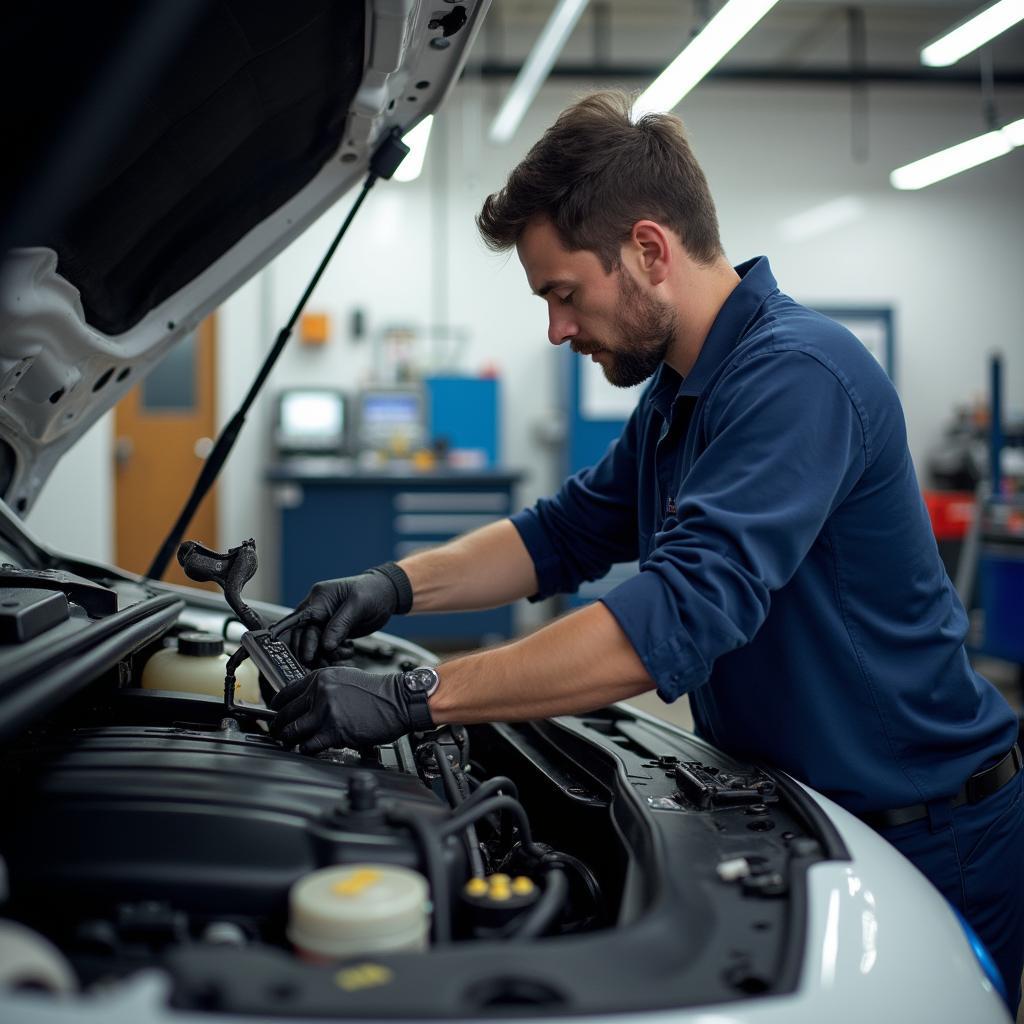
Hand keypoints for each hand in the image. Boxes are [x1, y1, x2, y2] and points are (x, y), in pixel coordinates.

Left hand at [269, 666, 433, 753]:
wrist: (399, 700)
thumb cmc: (378, 692)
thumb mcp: (345, 678)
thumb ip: (323, 688)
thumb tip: (304, 702)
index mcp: (321, 677)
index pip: (286, 692)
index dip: (276, 706)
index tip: (274, 714)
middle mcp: (321, 692)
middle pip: (285, 712)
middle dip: (278, 726)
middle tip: (277, 733)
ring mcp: (327, 712)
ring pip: (293, 730)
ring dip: (289, 740)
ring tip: (289, 744)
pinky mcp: (335, 731)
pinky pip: (309, 745)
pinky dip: (306, 749)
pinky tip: (308, 749)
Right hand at [270, 563, 411, 664]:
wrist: (387, 594)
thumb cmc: (373, 591)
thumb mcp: (358, 604)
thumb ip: (341, 623)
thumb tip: (325, 644)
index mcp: (319, 598)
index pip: (300, 620)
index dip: (296, 637)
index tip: (299, 654)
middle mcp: (317, 610)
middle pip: (304, 636)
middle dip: (313, 651)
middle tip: (322, 663)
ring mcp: (323, 622)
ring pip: (314, 645)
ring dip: (325, 655)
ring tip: (342, 656)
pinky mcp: (331, 632)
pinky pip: (325, 648)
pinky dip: (333, 655)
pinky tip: (346, 654)